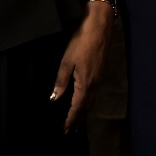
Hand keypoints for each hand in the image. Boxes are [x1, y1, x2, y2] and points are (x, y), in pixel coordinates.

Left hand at [52, 0, 113, 128]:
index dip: (71, 119)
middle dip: (78, 119)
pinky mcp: (100, 72)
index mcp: (85, 83)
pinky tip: (84, 100)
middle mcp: (94, 84)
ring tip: (77, 119)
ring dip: (83, 111)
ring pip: (91, 100)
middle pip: (86, 107)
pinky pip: (94, 93)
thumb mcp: (66, 61)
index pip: (77, 107)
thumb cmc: (81, 42)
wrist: (99, 26)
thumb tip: (55, 98)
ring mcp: (99, 78)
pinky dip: (88, 101)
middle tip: (71, 129)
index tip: (65, 129)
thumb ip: (61, 81)